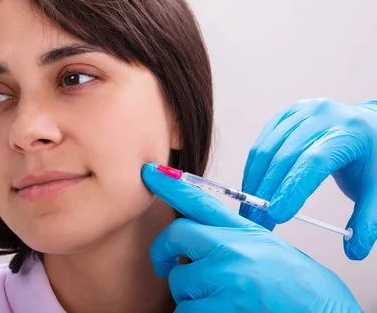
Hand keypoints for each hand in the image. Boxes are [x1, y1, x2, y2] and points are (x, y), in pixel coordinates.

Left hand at [141, 163, 361, 312]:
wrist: (322, 310)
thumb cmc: (292, 282)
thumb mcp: (263, 246)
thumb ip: (228, 237)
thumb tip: (190, 237)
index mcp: (242, 232)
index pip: (199, 201)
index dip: (170, 185)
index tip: (149, 172)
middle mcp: (232, 249)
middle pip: (174, 236)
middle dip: (164, 255)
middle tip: (167, 266)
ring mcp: (227, 278)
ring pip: (178, 283)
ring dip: (189, 297)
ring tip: (218, 299)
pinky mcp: (224, 308)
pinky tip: (220, 312)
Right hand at [239, 98, 376, 259]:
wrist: (368, 127)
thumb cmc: (372, 159)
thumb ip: (368, 220)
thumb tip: (354, 250)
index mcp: (349, 131)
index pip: (313, 161)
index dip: (291, 188)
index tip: (276, 215)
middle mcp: (322, 115)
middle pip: (284, 156)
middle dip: (266, 192)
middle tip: (256, 221)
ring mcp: (301, 111)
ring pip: (266, 150)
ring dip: (254, 182)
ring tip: (250, 210)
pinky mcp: (285, 115)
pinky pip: (261, 144)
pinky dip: (253, 169)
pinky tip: (252, 189)